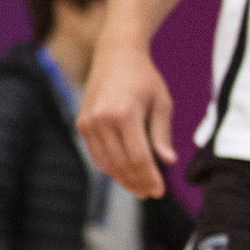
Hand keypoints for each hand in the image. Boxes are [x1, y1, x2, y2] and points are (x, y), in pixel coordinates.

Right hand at [77, 39, 174, 198]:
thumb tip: (168, 162)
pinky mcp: (81, 124)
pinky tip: (123, 173)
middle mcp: (102, 120)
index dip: (149, 178)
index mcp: (124, 114)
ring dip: (122, 179)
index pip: (138, 158)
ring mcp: (88, 123)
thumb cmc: (144, 77)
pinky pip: (96, 154)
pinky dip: (109, 167)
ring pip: (106, 163)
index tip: (160, 191)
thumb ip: (161, 134)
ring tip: (138, 188)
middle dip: (137, 182)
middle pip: (121, 164)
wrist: (115, 55)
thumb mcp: (161, 103)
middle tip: (151, 194)